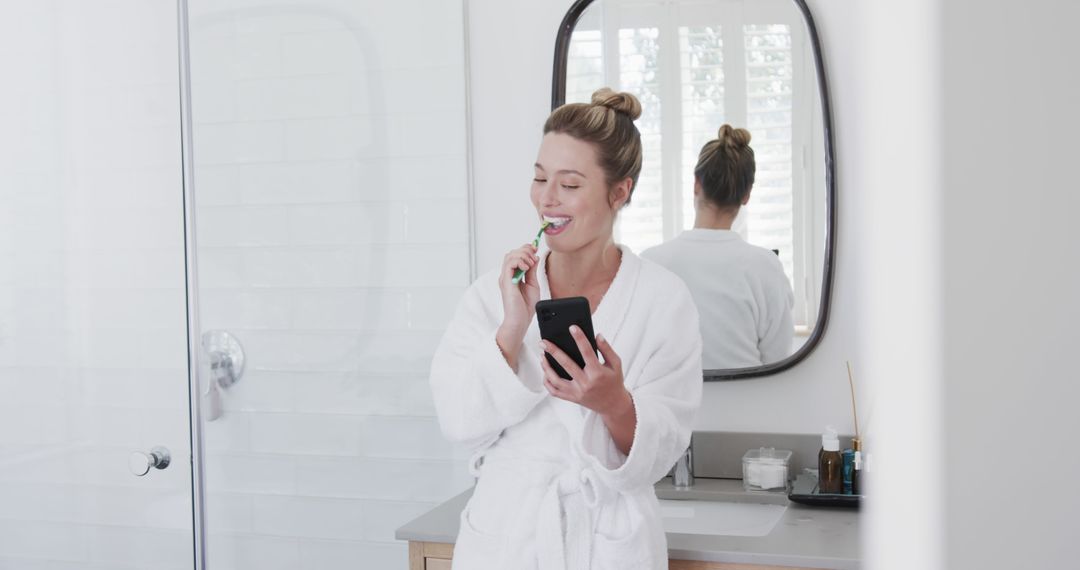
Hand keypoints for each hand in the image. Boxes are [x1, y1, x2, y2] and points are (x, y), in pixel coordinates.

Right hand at [496, 243, 540, 368]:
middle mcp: (507, 275)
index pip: (516, 255)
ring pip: (510, 255)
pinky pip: (509, 264)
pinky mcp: (506, 281)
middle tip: (534, 255)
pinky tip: (527, 267)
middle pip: (512, 253)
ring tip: (531, 263)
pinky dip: (520, 261)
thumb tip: (534, 257)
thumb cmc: (525, 307)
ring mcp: (505, 278)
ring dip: (523, 255)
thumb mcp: (533, 284)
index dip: (525, 249)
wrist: (520, 321)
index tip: (536, 248)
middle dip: (525, 250)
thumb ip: (532, 271)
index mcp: (512, 275)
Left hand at [539, 327, 631, 417]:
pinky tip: (545, 372)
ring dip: (546, 367)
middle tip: (543, 342)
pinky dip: (547, 382)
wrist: (612, 404)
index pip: (587, 352)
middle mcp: (586, 383)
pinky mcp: (572, 398)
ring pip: (556, 380)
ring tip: (541, 356)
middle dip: (553, 351)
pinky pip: (555, 392)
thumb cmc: (614, 381)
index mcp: (598, 373)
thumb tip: (598, 335)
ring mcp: (577, 392)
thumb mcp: (616, 364)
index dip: (580, 339)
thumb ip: (607, 349)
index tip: (572, 327)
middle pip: (566, 365)